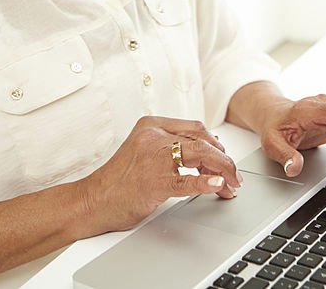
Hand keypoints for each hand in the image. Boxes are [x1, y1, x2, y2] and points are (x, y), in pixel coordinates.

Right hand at [77, 116, 242, 235]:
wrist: (91, 201)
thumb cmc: (119, 181)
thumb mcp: (144, 151)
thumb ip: (170, 146)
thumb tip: (207, 154)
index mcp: (151, 124)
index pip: (195, 127)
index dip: (215, 144)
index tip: (224, 158)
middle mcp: (152, 136)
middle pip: (201, 140)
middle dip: (223, 158)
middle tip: (234, 175)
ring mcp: (152, 157)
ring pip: (199, 155)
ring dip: (222, 170)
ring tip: (231, 184)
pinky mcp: (152, 180)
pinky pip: (186, 179)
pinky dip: (205, 182)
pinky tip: (216, 186)